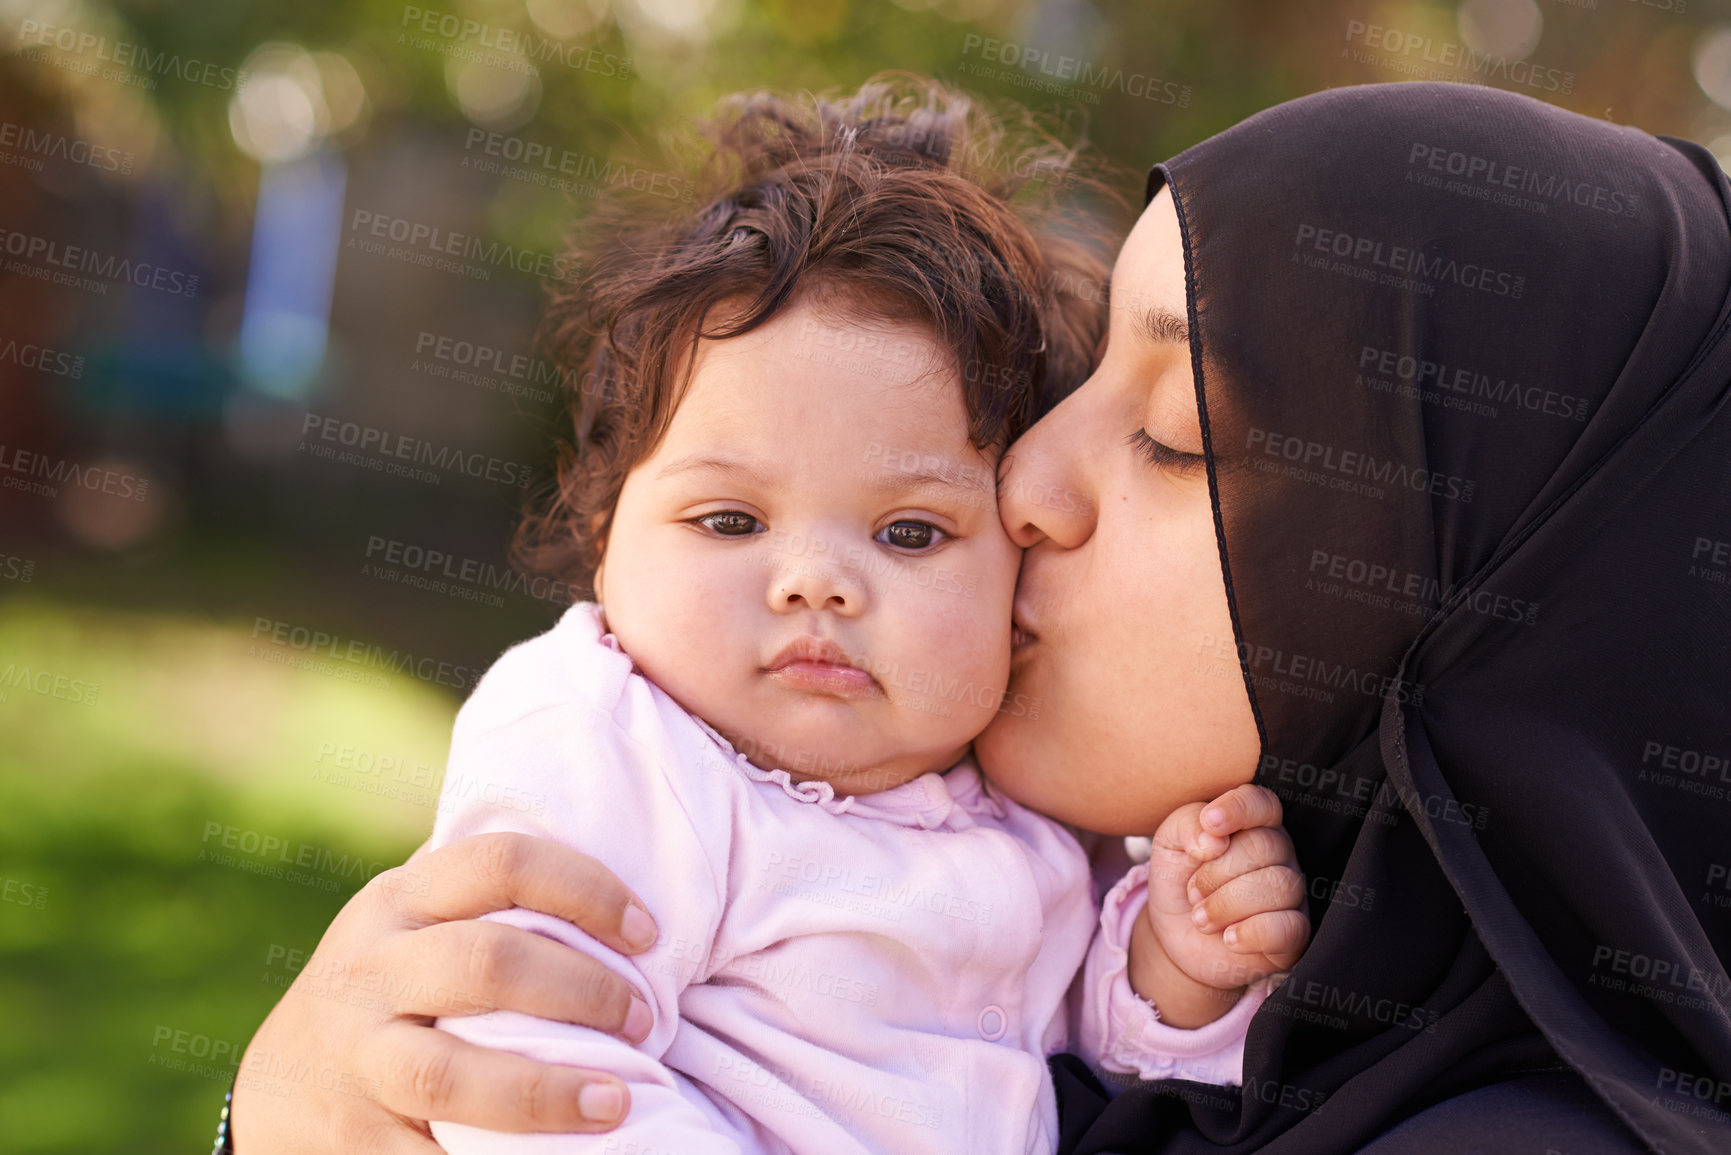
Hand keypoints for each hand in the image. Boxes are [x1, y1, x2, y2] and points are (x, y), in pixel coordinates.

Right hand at [232, 833, 660, 1153]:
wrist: (282, 1081)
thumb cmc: (395, 981)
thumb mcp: (418, 918)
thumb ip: (492, 894)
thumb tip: (623, 870)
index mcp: (400, 900)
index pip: (502, 863)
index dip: (588, 890)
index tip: (648, 934)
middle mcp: (370, 969)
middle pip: (486, 963)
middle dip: (582, 990)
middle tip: (642, 1019)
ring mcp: (355, 1057)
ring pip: (448, 1074)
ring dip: (544, 1091)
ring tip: (617, 1101)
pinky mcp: (353, 1138)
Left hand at [1128, 784, 1308, 1027]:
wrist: (1177, 934)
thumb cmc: (1180, 880)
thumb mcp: (1168, 844)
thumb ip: (1185, 825)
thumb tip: (1213, 838)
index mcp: (1253, 824)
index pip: (1262, 803)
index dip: (1239, 809)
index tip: (1210, 822)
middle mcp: (1279, 855)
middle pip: (1264, 847)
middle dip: (1216, 873)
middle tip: (1192, 892)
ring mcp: (1291, 894)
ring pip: (1277, 887)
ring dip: (1225, 905)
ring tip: (1201, 918)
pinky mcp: (1294, 933)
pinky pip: (1289, 928)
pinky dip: (1251, 933)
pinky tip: (1229, 937)